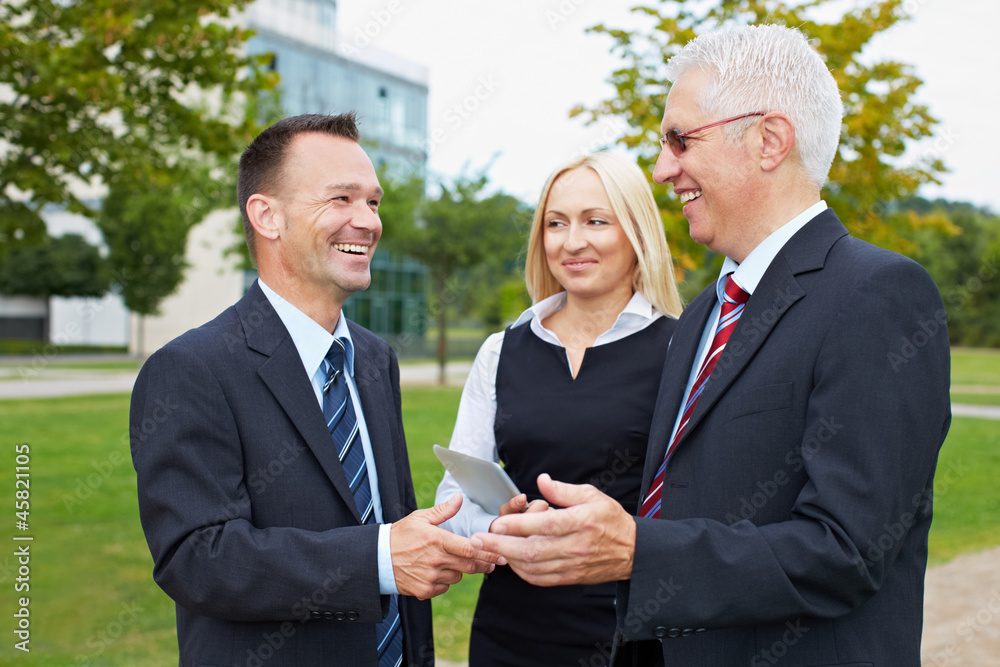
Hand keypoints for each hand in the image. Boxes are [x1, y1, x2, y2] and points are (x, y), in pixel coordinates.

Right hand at [391, 494, 505, 598]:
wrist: (378, 559)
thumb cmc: (401, 535)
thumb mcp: (420, 518)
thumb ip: (443, 510)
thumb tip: (460, 498)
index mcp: (436, 540)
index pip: (469, 549)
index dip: (488, 552)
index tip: (501, 554)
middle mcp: (435, 560)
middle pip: (470, 565)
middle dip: (483, 563)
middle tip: (492, 562)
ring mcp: (430, 577)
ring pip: (458, 576)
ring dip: (460, 569)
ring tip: (449, 560)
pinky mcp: (425, 591)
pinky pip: (445, 586)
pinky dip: (446, 580)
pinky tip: (436, 570)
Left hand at [471, 473, 635, 586]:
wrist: (633, 551)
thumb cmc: (611, 519)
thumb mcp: (593, 495)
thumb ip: (564, 490)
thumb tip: (541, 481)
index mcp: (582, 521)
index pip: (546, 525)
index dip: (519, 525)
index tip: (497, 522)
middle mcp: (576, 546)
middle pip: (533, 550)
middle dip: (500, 545)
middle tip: (477, 539)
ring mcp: (572, 565)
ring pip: (533, 567)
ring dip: (506, 559)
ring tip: (486, 549)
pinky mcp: (570, 577)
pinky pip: (540, 578)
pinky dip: (521, 571)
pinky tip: (509, 561)